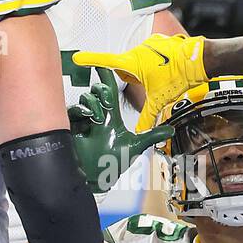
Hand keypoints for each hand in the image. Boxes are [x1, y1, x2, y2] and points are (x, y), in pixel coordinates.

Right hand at [68, 69, 173, 192]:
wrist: (97, 178)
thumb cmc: (112, 164)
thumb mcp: (135, 146)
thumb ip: (151, 135)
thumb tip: (170, 130)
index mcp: (111, 118)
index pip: (109, 92)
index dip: (105, 78)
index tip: (102, 64)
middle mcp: (97, 116)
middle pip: (96, 91)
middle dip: (101, 90)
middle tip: (108, 100)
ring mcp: (84, 121)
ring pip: (86, 99)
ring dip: (94, 104)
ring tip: (100, 118)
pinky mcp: (72, 127)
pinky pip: (73, 111)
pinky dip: (81, 111)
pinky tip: (88, 117)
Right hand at [74, 34, 207, 132]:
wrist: (198, 60)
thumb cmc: (178, 77)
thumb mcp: (159, 99)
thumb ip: (147, 116)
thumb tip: (140, 133)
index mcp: (132, 63)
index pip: (106, 63)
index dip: (90, 61)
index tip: (77, 58)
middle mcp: (137, 51)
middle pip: (124, 67)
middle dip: (132, 78)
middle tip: (148, 85)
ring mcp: (147, 44)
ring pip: (137, 61)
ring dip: (145, 71)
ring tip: (162, 77)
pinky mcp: (157, 41)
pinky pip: (149, 53)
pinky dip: (155, 62)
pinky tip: (167, 69)